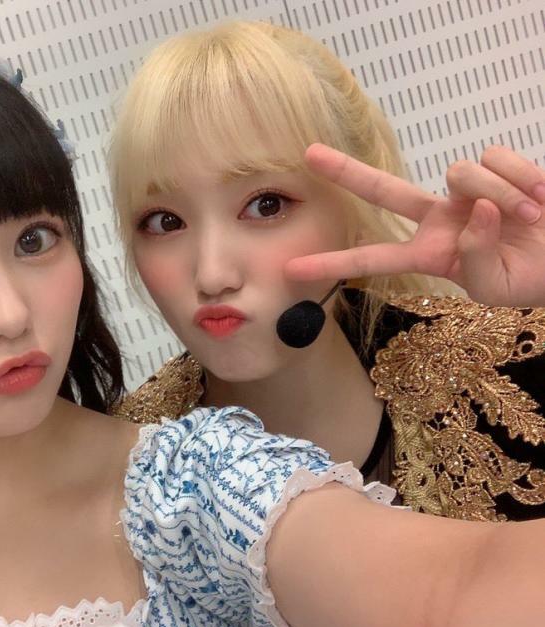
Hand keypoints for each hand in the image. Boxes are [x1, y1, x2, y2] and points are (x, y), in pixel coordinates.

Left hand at [284, 144, 544, 306]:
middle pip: (383, 189)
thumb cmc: (528, 279)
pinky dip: (521, 178)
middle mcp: (438, 218)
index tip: (290, 269)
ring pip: (461, 172)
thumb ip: (472, 259)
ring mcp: (463, 191)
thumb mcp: (494, 288)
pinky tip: (539, 197)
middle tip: (308, 154)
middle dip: (346, 171)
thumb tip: (470, 210)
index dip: (333, 263)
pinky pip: (495, 158)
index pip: (371, 259)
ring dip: (503, 196)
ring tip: (531, 219)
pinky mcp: (495, 168)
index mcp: (429, 254)